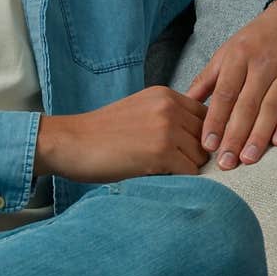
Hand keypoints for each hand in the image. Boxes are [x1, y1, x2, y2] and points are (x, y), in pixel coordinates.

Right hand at [35, 86, 206, 182]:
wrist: (69, 142)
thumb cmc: (101, 134)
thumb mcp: (139, 111)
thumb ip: (167, 117)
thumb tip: (198, 139)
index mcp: (165, 95)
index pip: (206, 115)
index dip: (199, 136)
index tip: (186, 150)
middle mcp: (169, 107)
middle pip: (207, 137)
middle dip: (195, 154)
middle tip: (174, 166)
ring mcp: (167, 129)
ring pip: (201, 156)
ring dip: (186, 168)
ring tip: (162, 172)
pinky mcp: (162, 153)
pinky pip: (190, 172)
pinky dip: (179, 180)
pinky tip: (158, 178)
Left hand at [187, 0, 276, 169]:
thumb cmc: (260, 38)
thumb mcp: (230, 50)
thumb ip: (209, 78)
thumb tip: (187, 103)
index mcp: (239, 56)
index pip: (225, 93)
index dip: (215, 121)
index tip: (207, 145)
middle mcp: (263, 64)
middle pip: (246, 105)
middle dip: (234, 136)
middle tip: (225, 163)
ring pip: (271, 108)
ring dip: (258, 136)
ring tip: (247, 159)